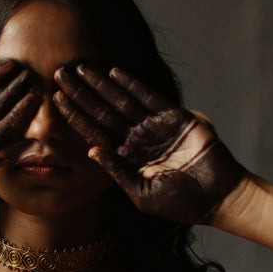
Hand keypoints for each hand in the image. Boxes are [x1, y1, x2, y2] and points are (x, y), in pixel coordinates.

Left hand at [53, 66, 245, 223]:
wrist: (217, 198)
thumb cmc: (181, 203)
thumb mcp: (141, 194)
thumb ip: (117, 171)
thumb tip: (91, 149)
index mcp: (126, 158)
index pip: (94, 132)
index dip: (75, 116)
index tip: (55, 99)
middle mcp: (137, 139)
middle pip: (102, 112)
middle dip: (81, 93)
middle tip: (59, 73)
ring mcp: (155, 127)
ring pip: (121, 101)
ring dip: (100, 84)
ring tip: (80, 68)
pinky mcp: (175, 118)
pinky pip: (150, 97)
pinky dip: (133, 85)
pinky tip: (114, 73)